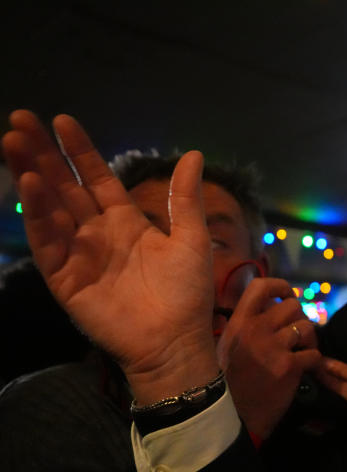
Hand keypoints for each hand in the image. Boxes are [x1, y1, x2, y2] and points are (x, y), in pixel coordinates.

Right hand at [2, 111, 217, 402]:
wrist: (176, 341)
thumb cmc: (187, 294)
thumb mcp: (191, 239)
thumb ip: (184, 199)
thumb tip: (193, 153)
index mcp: (126, 223)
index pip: (96, 178)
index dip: (80, 151)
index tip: (62, 120)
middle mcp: (97, 234)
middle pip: (64, 186)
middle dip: (44, 154)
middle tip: (20, 119)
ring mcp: (78, 255)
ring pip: (49, 208)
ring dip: (32, 175)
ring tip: (14, 141)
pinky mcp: (65, 278)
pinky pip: (47, 242)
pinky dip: (37, 214)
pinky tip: (30, 184)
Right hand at [217, 278, 321, 440]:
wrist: (232, 417)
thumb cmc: (227, 384)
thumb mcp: (226, 348)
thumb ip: (244, 328)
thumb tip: (264, 312)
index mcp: (238, 323)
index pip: (261, 287)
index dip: (280, 286)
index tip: (287, 295)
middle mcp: (256, 329)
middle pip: (292, 306)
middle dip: (300, 318)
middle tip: (297, 334)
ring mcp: (274, 347)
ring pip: (307, 327)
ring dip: (310, 339)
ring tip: (304, 351)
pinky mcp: (290, 366)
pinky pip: (314, 353)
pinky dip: (316, 361)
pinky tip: (308, 369)